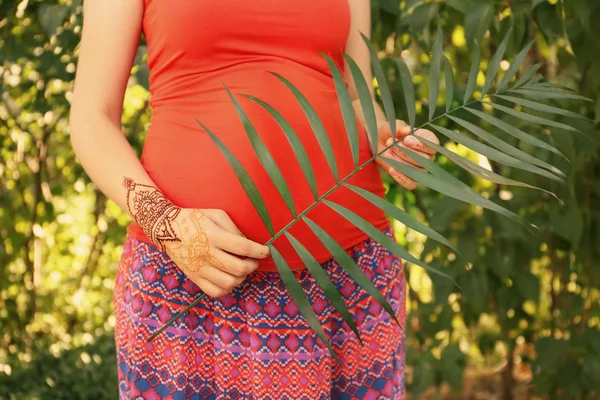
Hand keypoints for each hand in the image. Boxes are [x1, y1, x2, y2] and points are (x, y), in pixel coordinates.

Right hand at [122, 177, 269, 297]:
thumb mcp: (216, 215)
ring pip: (229, 282)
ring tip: (242, 270)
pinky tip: (230, 278)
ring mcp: (200, 268)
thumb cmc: (195, 218)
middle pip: (238, 268)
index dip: (259, 251)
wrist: (165, 229)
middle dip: (252, 266)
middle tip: (254, 261)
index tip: (265, 251)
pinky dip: (227, 288)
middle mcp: (207, 254)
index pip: (243, 248)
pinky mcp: (194, 278)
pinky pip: (215, 292)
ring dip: (241, 278)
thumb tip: (249, 245)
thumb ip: (234, 229)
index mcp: (214, 235)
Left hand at [373, 120, 439, 189]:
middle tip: (391, 144)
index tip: (406, 140)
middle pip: (424, 159)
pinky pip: (411, 184)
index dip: (421, 144)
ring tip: (387, 153)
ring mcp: (420, 169)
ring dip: (400, 163)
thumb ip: (400, 128)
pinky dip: (401, 177)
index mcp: (428, 141)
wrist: (378, 140)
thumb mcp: (393, 127)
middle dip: (406, 152)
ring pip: (417, 171)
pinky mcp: (411, 179)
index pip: (433, 145)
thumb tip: (407, 131)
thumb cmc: (390, 132)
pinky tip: (392, 169)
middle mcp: (427, 156)